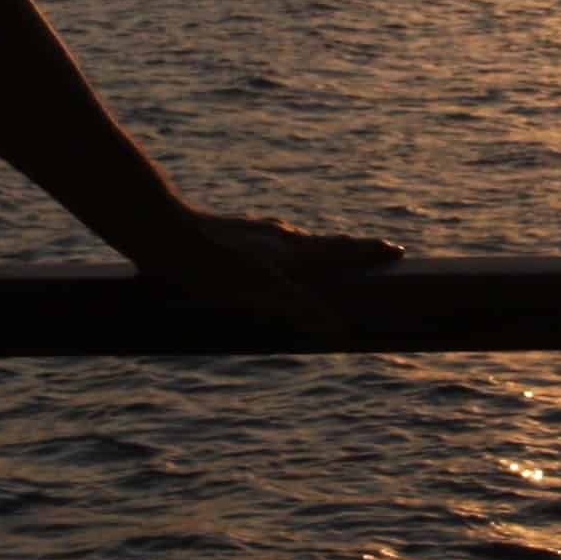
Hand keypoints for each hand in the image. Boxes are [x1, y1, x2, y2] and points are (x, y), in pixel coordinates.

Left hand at [129, 206, 401, 341]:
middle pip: (328, 243)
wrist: (162, 229)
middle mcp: (280, 239)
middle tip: (381, 249)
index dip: (369, 253)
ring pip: (300, 241)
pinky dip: (288, 246)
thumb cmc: (210, 264)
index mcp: (291, 253)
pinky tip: (274, 247)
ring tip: (335, 252)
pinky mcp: (233, 234)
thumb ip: (299, 308)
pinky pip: (271, 240)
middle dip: (356, 249)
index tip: (398, 250)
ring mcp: (257, 235)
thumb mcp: (259, 290)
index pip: (342, 251)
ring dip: (324, 247)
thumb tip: (338, 330)